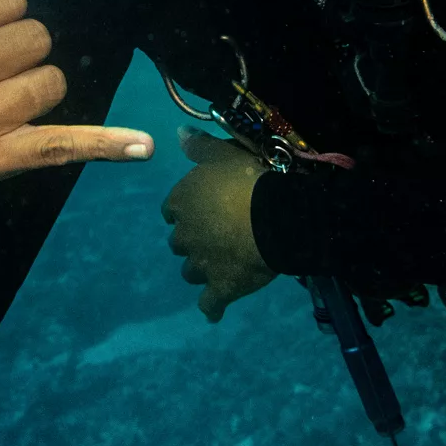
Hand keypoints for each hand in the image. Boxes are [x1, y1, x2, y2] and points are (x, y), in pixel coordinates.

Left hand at [162, 127, 275, 322]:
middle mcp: (184, 235)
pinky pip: (210, 303)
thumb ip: (199, 146)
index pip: (171, 210)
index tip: (200, 209)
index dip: (185, 210)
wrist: (275, 217)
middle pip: (179, 243)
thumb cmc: (248, 179)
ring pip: (190, 272)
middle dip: (192, 240)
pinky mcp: (221, 288)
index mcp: (181, 202)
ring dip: (201, 269)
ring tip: (219, 266)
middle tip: (215, 235)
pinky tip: (215, 311)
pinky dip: (212, 307)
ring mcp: (201, 265)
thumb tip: (178, 133)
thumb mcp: (223, 154)